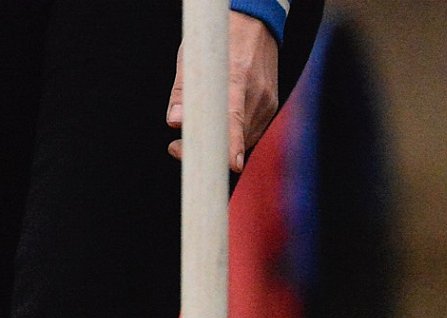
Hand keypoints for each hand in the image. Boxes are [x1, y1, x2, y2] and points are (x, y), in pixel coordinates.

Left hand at [166, 12, 279, 172]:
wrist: (255, 23)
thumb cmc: (220, 38)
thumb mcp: (193, 56)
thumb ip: (184, 91)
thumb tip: (174, 122)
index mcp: (236, 77)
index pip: (235, 121)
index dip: (231, 147)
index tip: (227, 165)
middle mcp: (257, 93)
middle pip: (236, 138)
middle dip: (206, 149)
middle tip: (176, 147)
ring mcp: (267, 102)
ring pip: (243, 138)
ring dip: (219, 144)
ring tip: (192, 134)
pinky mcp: (271, 107)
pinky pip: (251, 131)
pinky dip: (233, 134)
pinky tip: (220, 124)